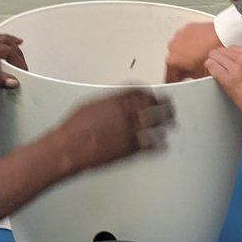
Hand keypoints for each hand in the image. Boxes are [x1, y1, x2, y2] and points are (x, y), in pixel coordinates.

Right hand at [56, 90, 175, 173]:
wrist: (69, 148)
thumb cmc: (74, 129)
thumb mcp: (91, 105)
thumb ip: (110, 101)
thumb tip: (118, 100)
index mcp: (116, 101)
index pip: (141, 92)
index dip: (150, 92)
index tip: (154, 94)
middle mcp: (126, 115)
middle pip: (154, 106)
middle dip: (164, 105)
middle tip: (170, 106)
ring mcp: (130, 132)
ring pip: (157, 124)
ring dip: (166, 123)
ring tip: (171, 123)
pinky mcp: (130, 149)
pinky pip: (151, 145)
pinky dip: (159, 143)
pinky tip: (162, 143)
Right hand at [164, 21, 220, 81]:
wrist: (222, 37)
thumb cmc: (211, 53)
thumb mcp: (200, 74)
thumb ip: (189, 77)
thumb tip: (189, 77)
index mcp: (172, 60)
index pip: (169, 76)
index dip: (175, 81)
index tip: (179, 81)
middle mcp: (172, 47)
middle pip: (173, 60)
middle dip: (180, 65)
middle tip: (192, 68)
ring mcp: (179, 35)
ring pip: (178, 47)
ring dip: (184, 52)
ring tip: (197, 55)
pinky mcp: (187, 27)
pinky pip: (186, 37)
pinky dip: (190, 41)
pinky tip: (200, 45)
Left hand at [203, 45, 241, 128]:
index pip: (231, 49)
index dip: (226, 57)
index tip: (225, 65)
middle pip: (221, 51)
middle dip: (217, 60)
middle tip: (218, 70)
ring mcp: (236, 68)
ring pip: (213, 56)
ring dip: (212, 64)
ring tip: (214, 74)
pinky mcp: (228, 80)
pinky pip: (211, 66)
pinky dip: (209, 71)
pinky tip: (213, 78)